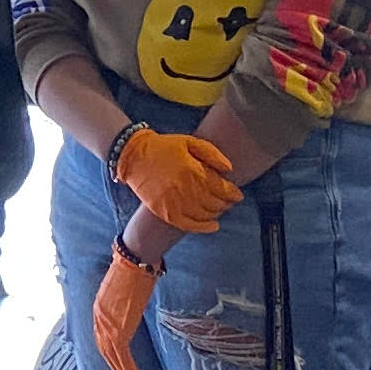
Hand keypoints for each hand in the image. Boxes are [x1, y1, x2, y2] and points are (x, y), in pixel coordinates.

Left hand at [92, 248, 160, 369]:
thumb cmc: (133, 267)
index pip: (101, 334)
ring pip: (112, 356)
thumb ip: (123, 296)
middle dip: (115, 366)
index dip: (108, 349)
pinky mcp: (118, 329)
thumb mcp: (124, 284)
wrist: (135, 261)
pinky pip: (121, 356)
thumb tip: (132, 295)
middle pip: (104, 348)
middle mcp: (99, 317)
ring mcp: (107, 324)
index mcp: (100, 306)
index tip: (115, 360)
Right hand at [113, 128, 240, 234]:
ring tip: (220, 209)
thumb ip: (211, 153)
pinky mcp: (164, 212)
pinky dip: (203, 227)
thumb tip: (229, 169)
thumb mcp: (189, 141)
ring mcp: (174, 203)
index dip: (233, 193)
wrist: (132, 155)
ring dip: (216, 213)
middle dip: (226, 203)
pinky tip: (213, 225)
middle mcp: (185, 189)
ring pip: (204, 214)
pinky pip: (189, 225)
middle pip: (215, 203)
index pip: (221, 188)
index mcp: (193, 170)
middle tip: (230, 201)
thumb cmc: (163, 146)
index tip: (238, 194)